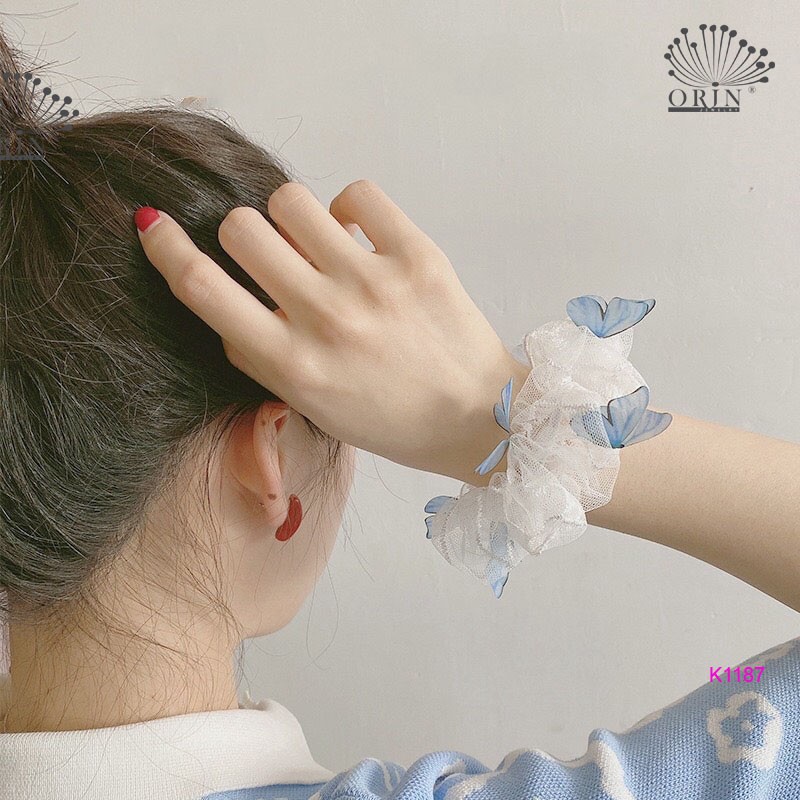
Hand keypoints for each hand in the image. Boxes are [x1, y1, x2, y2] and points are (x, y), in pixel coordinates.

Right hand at [135, 180, 529, 483]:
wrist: (476, 418)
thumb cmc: (392, 421)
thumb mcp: (314, 408)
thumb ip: (263, 360)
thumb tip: (230, 305)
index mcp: (293, 365)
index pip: (203, 289)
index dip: (166, 248)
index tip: (154, 224)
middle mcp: (326, 318)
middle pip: (241, 229)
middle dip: (243, 238)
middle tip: (272, 256)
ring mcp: (373, 282)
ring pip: (291, 201)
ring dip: (290, 218)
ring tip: (316, 243)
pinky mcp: (417, 255)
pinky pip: (356, 193)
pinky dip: (347, 209)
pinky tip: (358, 237)